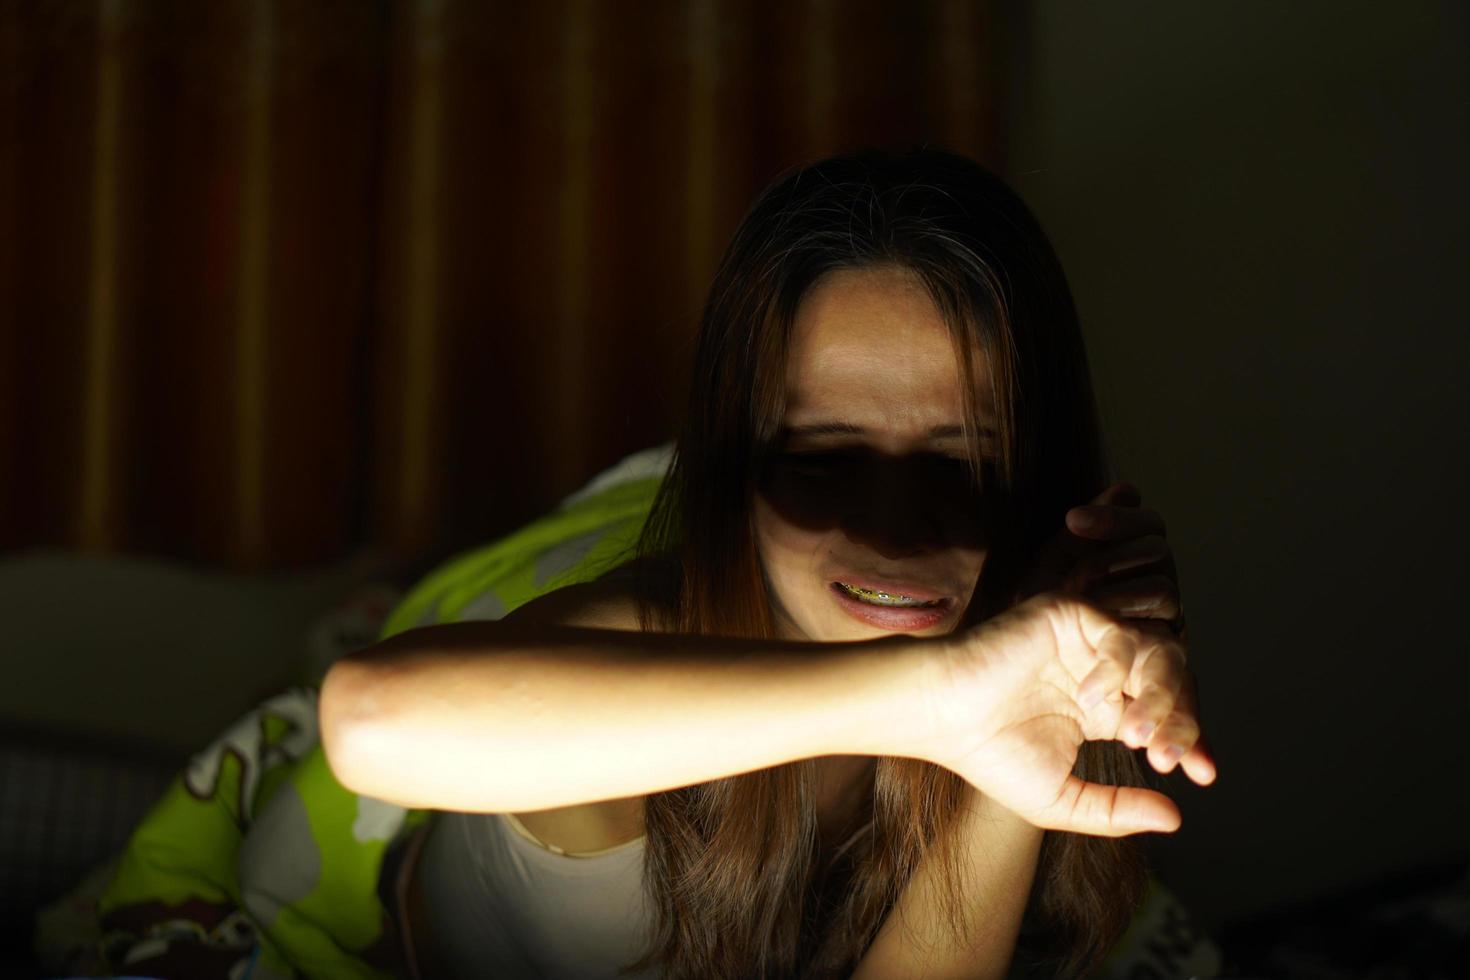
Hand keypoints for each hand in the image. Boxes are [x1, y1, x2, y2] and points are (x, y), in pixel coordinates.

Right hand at [912, 591, 1216, 836]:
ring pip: (1157, 651)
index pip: (1165, 714)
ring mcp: (1087, 640)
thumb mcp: (1060, 799)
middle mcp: (1102, 669)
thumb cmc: (987, 755)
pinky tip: (1093, 699)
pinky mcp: (1069, 614)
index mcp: (1102, 707)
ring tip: (1140, 735)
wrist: (941, 714)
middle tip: (1172, 757)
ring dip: (1160, 694)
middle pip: (1173, 680)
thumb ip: (1114, 809)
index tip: (1204, 777)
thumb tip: (1176, 819)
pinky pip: (1119, 632)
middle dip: (1183, 719)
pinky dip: (1117, 665)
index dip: (1191, 740)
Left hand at [1017, 482, 1183, 636]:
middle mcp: (1159, 582)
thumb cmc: (1045, 608)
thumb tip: (1128, 488)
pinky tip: (1097, 620)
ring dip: (1117, 593)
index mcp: (1138, 556)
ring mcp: (1166, 617)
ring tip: (1079, 604)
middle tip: (1072, 577)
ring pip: (1164, 586)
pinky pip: (1164, 631)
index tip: (1072, 520)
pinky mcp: (1167, 652)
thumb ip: (1087, 528)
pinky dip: (1128, 622)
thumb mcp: (1056, 562)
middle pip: (1158, 550)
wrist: (1033, 660)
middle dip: (1110, 558)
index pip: (1149, 524)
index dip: (1115, 518)